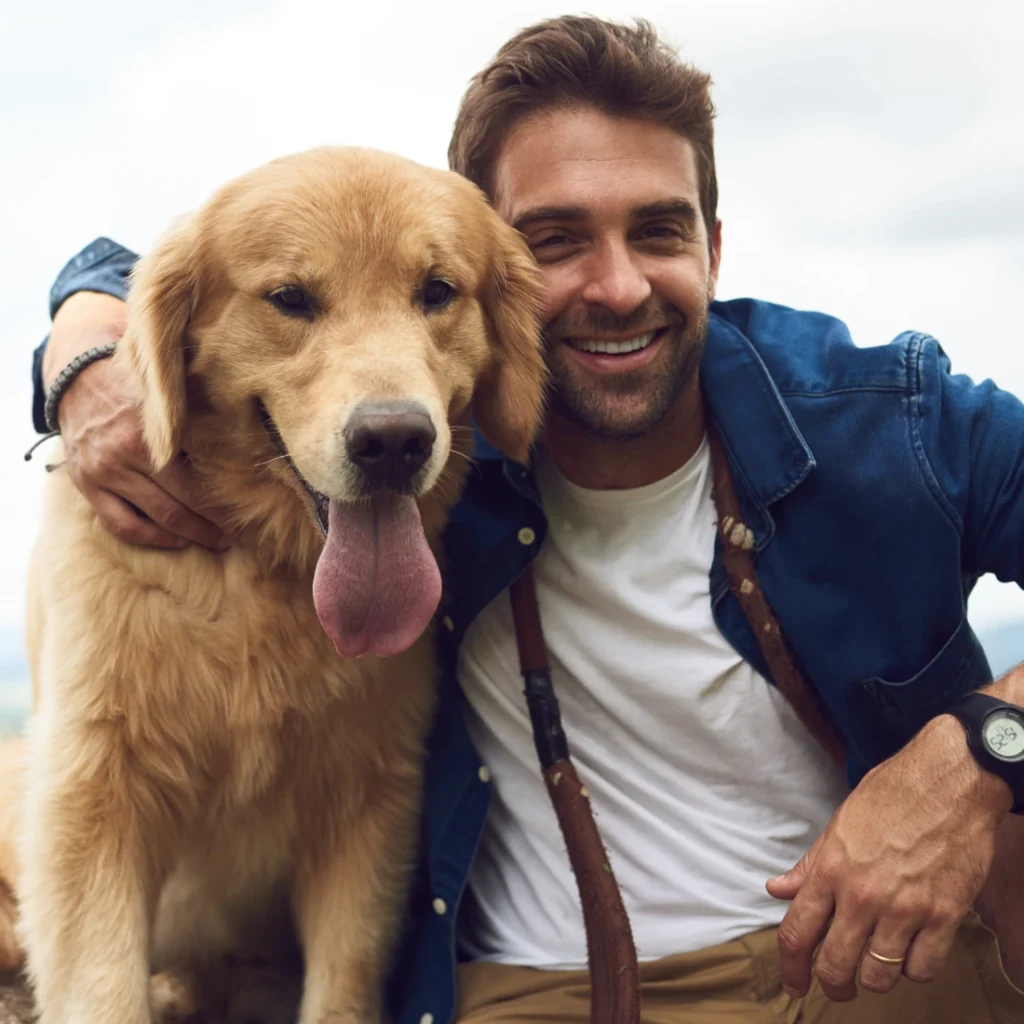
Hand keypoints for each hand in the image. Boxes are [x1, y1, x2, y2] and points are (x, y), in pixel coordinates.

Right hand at [46, 292, 228, 550]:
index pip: (200, 479)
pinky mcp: (87, 486)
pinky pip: (121, 525)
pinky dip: (151, 538)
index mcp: (154, 431)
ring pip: (155, 519)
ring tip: (216, 541)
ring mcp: (104, 473)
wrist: (78, 376)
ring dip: (190, 535)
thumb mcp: (169, 395)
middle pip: (182, 503)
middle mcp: (126, 454)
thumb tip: (249, 443)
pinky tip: (176, 540)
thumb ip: (199, 419)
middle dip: (216, 525)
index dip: (228, 503)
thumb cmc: (138, 384)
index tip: (251, 515)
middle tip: (242, 536)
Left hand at [766, 715, 1012, 1001]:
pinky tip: (909, 952)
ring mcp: (905, 909)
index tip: (792, 984)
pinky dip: (913, 969)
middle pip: (834, 966)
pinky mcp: (944, 916)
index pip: (797, 933)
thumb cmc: (893, 794)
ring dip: (872, 979)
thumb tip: (777, 889)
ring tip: (873, 964)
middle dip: (831, 983)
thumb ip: (809, 864)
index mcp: (831, 869)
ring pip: (878, 977)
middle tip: (836, 984)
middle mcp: (863, 895)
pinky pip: (922, 969)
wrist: (951, 780)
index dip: (789, 968)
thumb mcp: (840, 823)